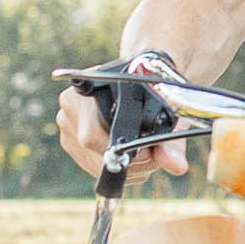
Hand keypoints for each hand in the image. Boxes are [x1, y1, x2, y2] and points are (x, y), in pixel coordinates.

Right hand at [53, 64, 190, 180]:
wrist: (142, 73)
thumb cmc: (152, 87)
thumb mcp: (166, 109)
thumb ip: (172, 140)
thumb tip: (177, 166)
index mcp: (83, 92)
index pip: (91, 136)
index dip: (122, 151)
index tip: (149, 153)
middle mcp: (69, 110)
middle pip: (93, 155)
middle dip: (130, 164)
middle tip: (155, 157)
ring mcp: (67, 129)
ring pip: (95, 166)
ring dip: (127, 169)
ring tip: (148, 155)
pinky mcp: (72, 145)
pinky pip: (93, 168)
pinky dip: (118, 169)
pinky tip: (135, 158)